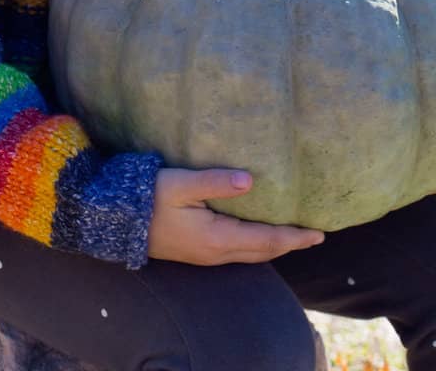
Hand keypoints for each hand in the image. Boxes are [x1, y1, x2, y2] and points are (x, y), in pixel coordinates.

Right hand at [147, 167, 325, 265]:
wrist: (116, 221)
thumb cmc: (148, 198)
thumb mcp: (181, 184)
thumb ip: (215, 182)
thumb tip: (250, 180)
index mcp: (217, 237)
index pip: (266, 239)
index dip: (294, 236)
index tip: (318, 233)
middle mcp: (216, 252)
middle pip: (263, 251)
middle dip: (290, 243)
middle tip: (315, 235)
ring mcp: (206, 255)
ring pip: (251, 254)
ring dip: (275, 245)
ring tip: (294, 235)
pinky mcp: (198, 251)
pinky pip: (238, 251)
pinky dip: (257, 245)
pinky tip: (259, 234)